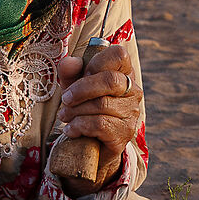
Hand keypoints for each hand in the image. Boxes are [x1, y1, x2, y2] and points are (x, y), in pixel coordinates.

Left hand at [55, 42, 141, 163]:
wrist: (92, 145)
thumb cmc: (85, 108)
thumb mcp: (74, 87)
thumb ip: (70, 72)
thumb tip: (69, 61)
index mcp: (124, 73)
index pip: (119, 55)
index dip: (97, 62)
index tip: (82, 74)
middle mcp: (133, 91)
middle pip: (110, 80)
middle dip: (81, 89)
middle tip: (66, 99)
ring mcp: (132, 113)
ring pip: (101, 104)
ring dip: (75, 111)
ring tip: (65, 116)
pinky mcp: (124, 133)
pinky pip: (100, 124)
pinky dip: (79, 126)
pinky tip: (72, 130)